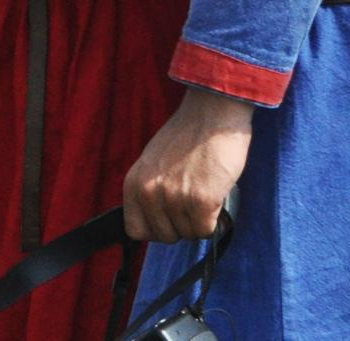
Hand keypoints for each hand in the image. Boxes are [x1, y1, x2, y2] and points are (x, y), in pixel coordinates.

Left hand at [123, 88, 252, 241]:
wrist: (212, 114)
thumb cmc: (187, 136)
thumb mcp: (153, 162)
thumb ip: (149, 189)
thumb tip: (156, 219)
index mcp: (133, 182)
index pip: (135, 229)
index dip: (156, 228)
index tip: (169, 218)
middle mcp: (149, 192)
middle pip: (166, 236)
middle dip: (182, 224)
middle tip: (193, 200)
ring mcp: (174, 197)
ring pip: (189, 234)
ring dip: (201, 219)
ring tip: (205, 190)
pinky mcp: (200, 201)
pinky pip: (207, 230)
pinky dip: (215, 219)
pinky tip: (215, 195)